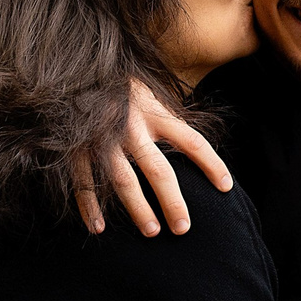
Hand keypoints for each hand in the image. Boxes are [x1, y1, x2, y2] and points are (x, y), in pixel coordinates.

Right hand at [69, 81, 234, 236]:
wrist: (74, 68)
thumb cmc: (119, 86)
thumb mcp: (150, 93)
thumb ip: (168, 118)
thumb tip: (192, 145)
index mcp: (155, 112)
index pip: (192, 141)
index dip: (212, 164)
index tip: (227, 188)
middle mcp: (131, 126)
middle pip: (158, 169)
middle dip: (172, 201)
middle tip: (183, 228)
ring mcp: (103, 138)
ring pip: (123, 179)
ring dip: (138, 208)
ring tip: (152, 232)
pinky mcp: (76, 146)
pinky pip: (83, 181)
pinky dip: (90, 206)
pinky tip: (98, 228)